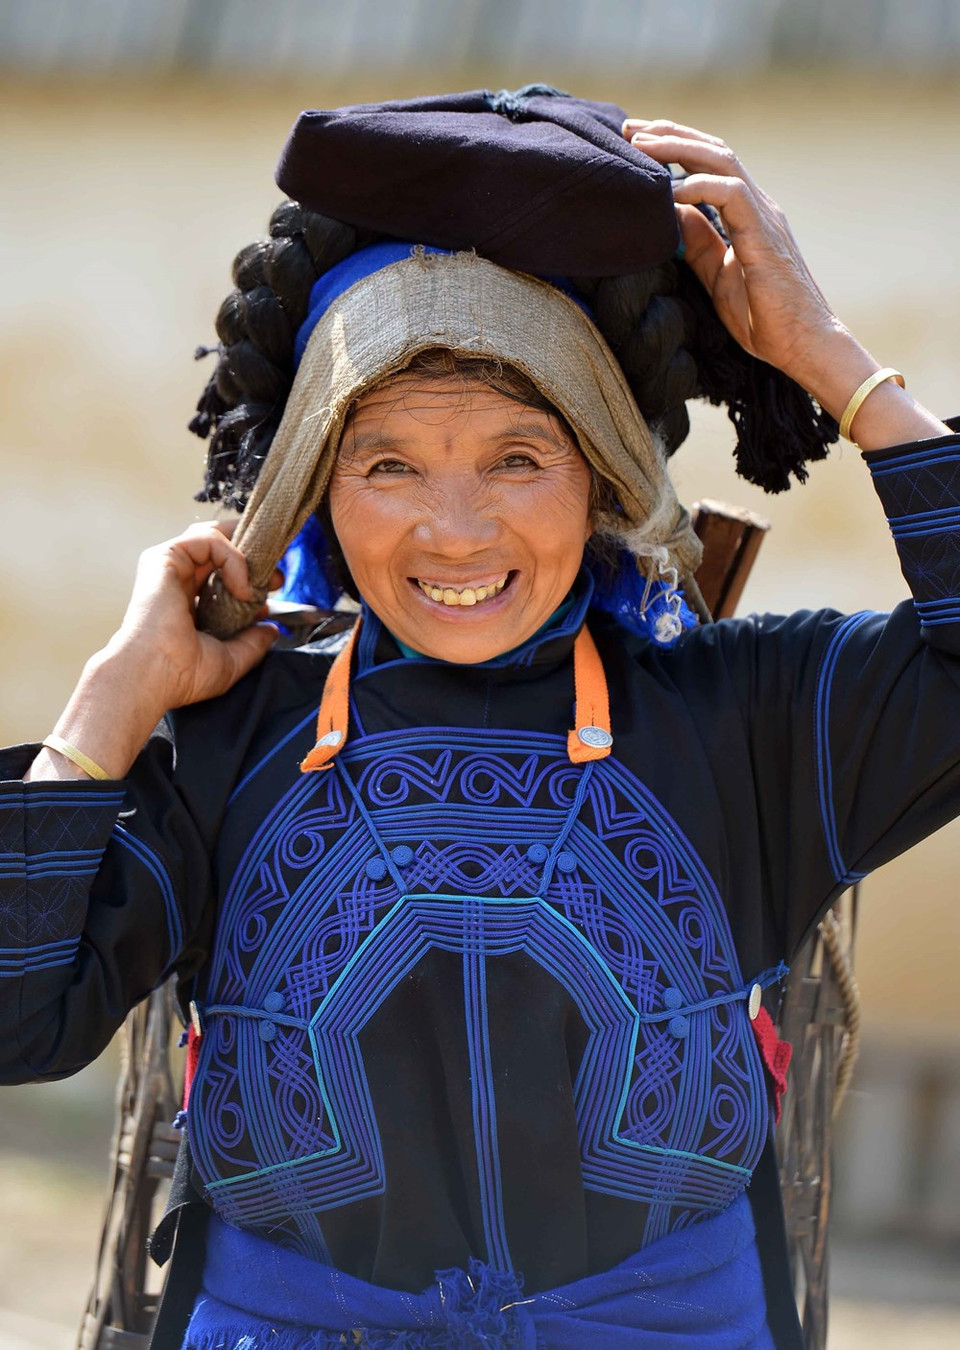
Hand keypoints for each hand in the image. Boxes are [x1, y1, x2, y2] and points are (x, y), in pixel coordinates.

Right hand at [25, 522, 279, 783]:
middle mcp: (178, 579)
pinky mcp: (165, 557)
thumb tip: (271, 629)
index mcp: (189, 600)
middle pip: (219, 544)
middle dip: (252, 552)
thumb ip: (252, 642)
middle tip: (276, 576)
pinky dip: (233, 557)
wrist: (152, 675)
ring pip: (213, 534)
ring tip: (265, 579)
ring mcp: (170, 566)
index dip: (251, 571)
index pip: (222, 569)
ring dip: (246, 551)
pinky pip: (208, 540)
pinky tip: (242, 587)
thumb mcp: (230, 660)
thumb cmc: (181, 674)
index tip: (273, 589)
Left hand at [622, 117, 840, 389]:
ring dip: (679, 149)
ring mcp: (764, 216)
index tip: (636, 141)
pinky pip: (732, 195)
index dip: (674, 147)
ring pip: (722, 161)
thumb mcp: (717, 275)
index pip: (709, 164)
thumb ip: (698, 242)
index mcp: (746, 213)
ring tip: (641, 146)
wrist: (803, 344)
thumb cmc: (763, 317)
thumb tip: (670, 214)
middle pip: (713, 150)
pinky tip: (672, 190)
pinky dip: (700, 187)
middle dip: (670, 135)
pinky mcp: (765, 235)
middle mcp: (757, 204)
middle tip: (630, 128)